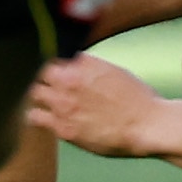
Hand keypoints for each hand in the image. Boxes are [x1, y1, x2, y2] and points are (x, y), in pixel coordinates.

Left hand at [29, 54, 165, 156]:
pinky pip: (35, 116)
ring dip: (40, 93)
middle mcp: (70, 81)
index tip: (58, 68)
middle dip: (46, 77)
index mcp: (84, 64)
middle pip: (41, 72)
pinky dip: (36, 114)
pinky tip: (42, 116)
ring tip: (47, 99)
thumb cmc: (137, 99)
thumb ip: (90, 67)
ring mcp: (63, 104)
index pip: (55, 54)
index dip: (56, 62)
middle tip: (52, 84)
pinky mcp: (62, 127)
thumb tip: (75, 63)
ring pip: (34, 92)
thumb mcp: (115, 72)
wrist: (146, 126)